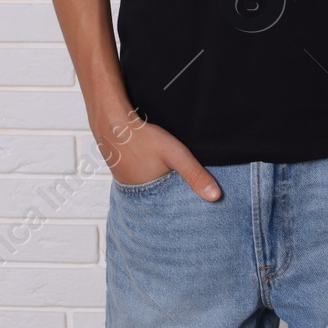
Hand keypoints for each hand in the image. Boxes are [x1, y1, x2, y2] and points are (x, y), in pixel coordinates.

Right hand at [92, 107, 220, 200]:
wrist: (111, 120)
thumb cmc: (142, 137)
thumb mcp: (175, 154)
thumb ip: (194, 174)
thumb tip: (216, 197)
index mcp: (148, 196)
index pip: (170, 207)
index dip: (182, 204)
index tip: (192, 204)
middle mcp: (135, 194)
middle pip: (159, 197)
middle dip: (170, 194)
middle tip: (179, 184)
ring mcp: (125, 182)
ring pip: (148, 186)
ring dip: (157, 182)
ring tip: (165, 173)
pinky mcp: (120, 170)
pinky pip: (138, 177)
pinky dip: (146, 173)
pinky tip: (149, 162)